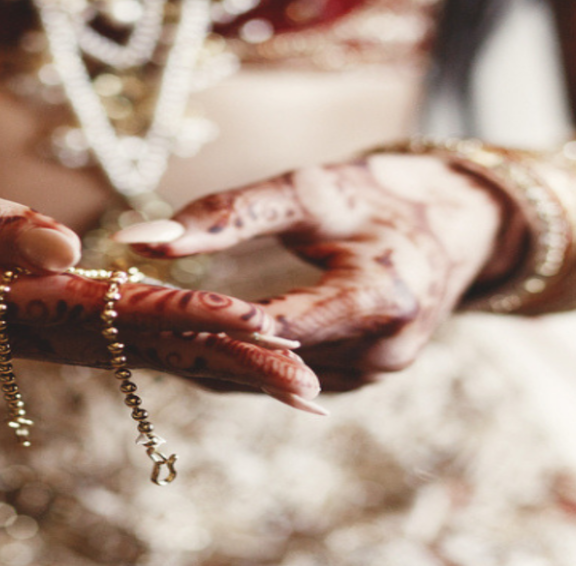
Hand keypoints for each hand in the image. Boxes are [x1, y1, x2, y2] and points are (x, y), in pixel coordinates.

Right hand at [0, 126, 319, 400]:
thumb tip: (69, 251)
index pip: (82, 312)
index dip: (170, 320)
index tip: (253, 326)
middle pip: (105, 351)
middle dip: (205, 362)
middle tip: (302, 380)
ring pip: (97, 352)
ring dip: (186, 363)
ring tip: (277, 373)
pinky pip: (71, 338)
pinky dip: (135, 344)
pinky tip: (192, 347)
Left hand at [118, 154, 520, 391]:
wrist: (453, 223)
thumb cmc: (373, 196)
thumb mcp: (304, 191)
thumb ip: (225, 214)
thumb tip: (138, 239)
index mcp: (379, 296)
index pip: (277, 325)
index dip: (209, 323)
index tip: (141, 312)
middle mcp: (383, 351)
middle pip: (269, 365)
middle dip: (197, 349)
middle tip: (121, 336)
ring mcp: (374, 375)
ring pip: (273, 383)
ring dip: (213, 365)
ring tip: (139, 344)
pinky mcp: (361, 381)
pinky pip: (288, 382)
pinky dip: (242, 366)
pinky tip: (189, 351)